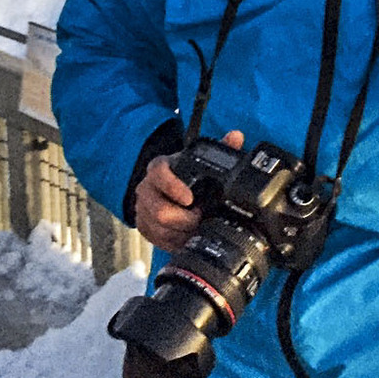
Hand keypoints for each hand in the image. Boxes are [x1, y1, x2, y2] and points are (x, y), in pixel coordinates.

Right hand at [134, 129, 243, 252]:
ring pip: (157, 228)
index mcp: (159, 168)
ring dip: (179, 232)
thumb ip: (221, 148)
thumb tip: (236, 136)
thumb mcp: (201, 161)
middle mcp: (146, 188)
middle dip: (183, 219)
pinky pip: (155, 239)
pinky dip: (173, 241)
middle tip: (200, 219)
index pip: (159, 174)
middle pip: (158, 210)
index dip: (173, 187)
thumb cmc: (186, 175)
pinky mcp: (143, 226)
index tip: (190, 198)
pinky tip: (185, 237)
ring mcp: (142, 208)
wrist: (168, 189)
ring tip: (195, 229)